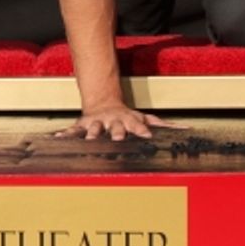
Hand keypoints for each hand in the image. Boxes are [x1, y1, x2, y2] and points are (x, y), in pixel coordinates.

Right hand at [55, 104, 188, 140]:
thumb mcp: (147, 119)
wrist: (104, 105)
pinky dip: (65, 135)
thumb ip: (167, 125)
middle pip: (116, 128)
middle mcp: (113, 122)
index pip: (137, 126)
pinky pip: (73, 131)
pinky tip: (56, 139)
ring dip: (92, 135)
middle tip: (117, 140)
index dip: (142, 130)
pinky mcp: (83, 126)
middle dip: (117, 133)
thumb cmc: (128, 117)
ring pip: (94, 130)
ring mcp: (97, 124)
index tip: (147, 136)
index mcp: (129, 121)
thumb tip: (188, 129)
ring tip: (89, 140)